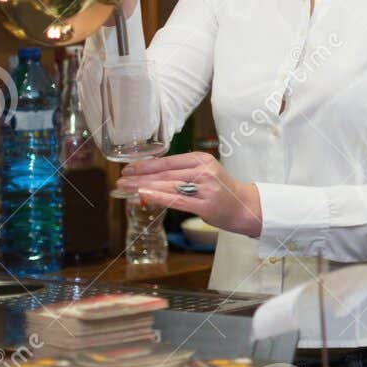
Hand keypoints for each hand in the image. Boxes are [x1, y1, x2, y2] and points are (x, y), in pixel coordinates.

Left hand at [117, 151, 262, 237]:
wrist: (245, 207)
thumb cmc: (221, 191)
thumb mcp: (204, 174)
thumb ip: (181, 174)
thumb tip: (149, 178)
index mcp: (202, 159)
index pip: (168, 161)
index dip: (146, 165)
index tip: (128, 169)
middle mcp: (205, 171)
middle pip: (165, 173)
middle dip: (140, 177)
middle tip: (120, 179)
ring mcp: (206, 187)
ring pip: (168, 185)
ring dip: (143, 186)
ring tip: (125, 188)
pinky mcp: (206, 205)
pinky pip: (177, 199)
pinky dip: (158, 196)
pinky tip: (143, 195)